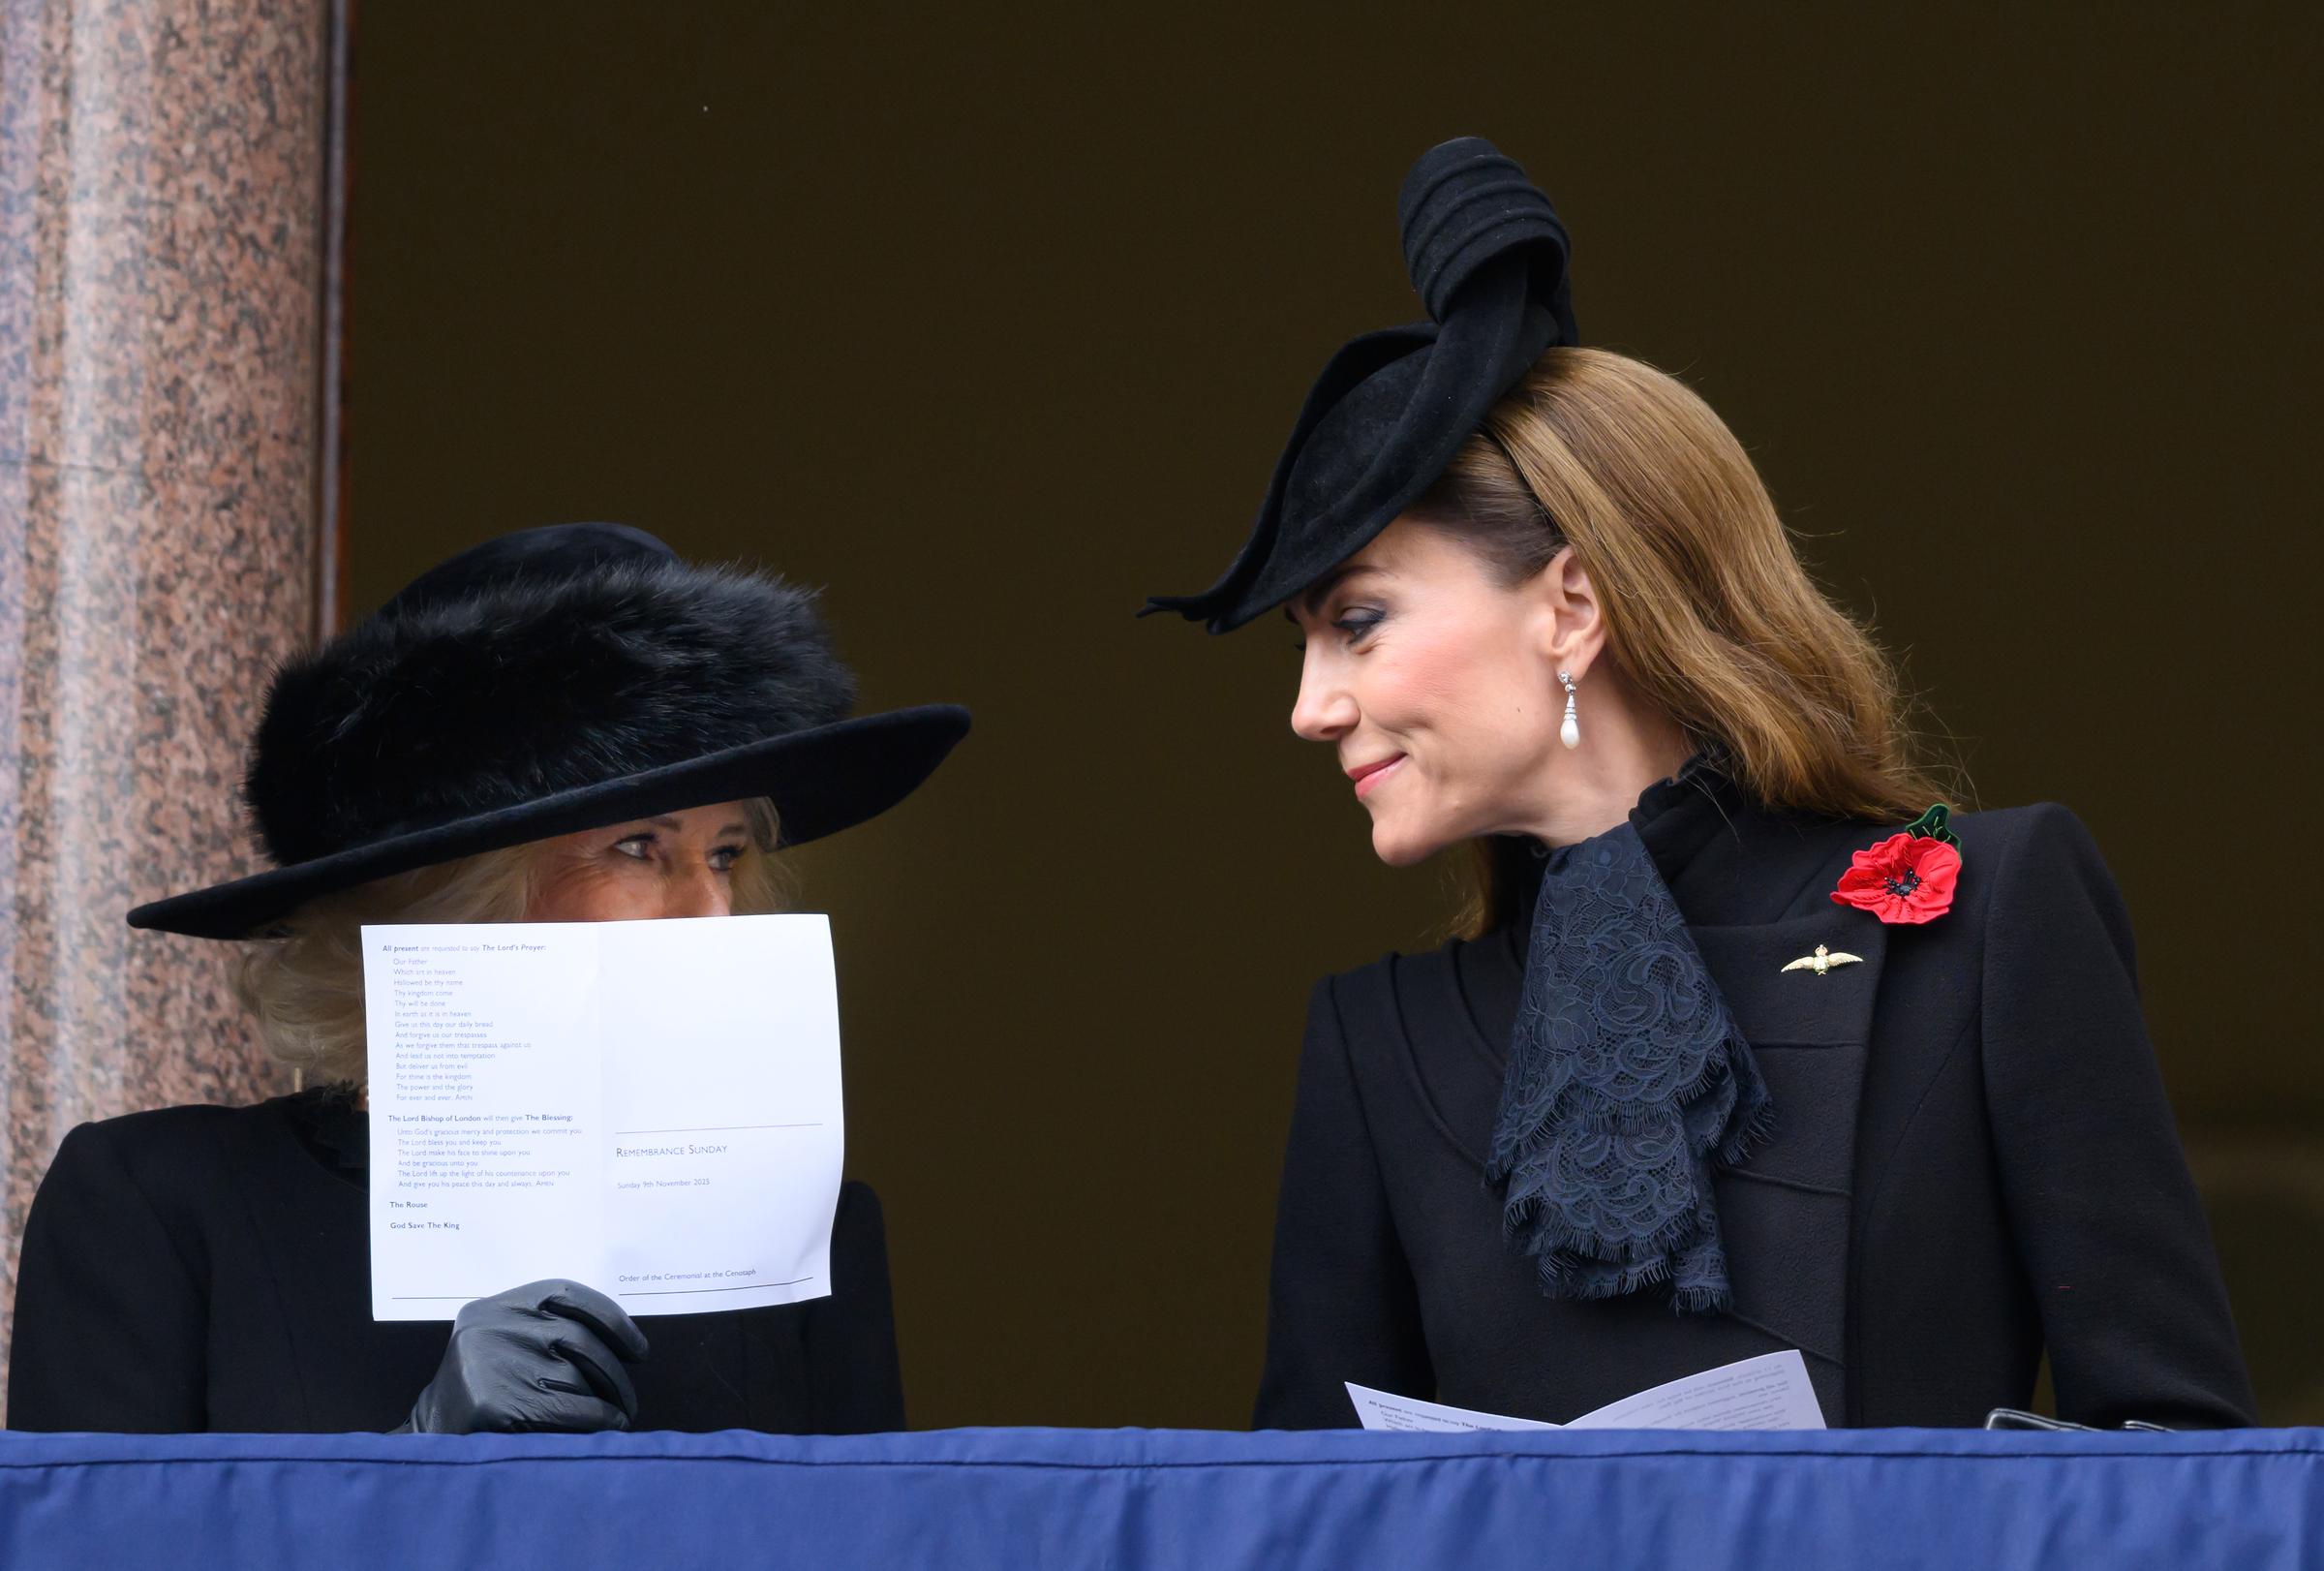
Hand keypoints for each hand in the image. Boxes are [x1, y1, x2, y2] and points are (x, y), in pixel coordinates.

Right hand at [399, 1279, 649, 1433]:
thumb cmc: (482, 1390)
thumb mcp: (503, 1343)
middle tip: (630, 1398)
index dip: (613, 1319)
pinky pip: (570, 1409)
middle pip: (582, 1340)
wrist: (429, 1438)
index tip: (638, 1350)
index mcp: (497, 1306)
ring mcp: (492, 1364)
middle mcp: (494, 1328)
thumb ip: (546, 1330)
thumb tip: (623, 1342)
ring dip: (610, 1400)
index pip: (569, 1293)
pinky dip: (599, 1419)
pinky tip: (608, 1427)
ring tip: (620, 1415)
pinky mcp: (495, 1405)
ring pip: (579, 1377)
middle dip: (616, 1373)